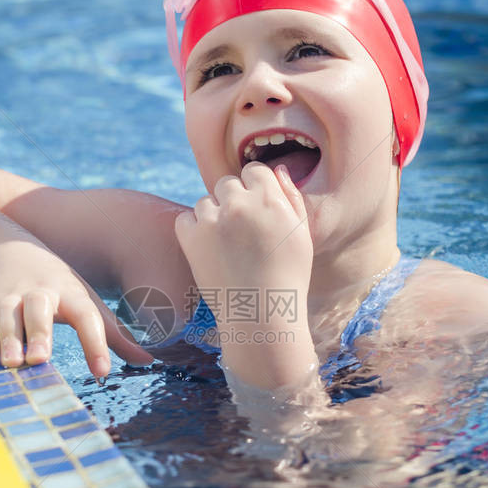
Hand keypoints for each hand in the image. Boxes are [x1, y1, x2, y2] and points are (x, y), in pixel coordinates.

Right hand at [0, 241, 152, 375]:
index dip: (96, 343)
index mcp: (70, 294)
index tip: (102, 371)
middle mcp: (38, 294)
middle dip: (39, 334)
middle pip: (39, 311)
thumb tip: (148, 360)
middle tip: (41, 358)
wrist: (7, 252)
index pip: (87, 316)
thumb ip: (114, 335)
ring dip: (8, 339)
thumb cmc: (57, 287)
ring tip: (12, 363)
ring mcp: (9, 299)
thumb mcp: (87, 303)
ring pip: (7, 318)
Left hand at [174, 163, 316, 389]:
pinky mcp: (192, 238)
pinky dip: (193, 231)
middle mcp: (240, 204)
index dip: (254, 188)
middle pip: (227, 184)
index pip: (254, 171)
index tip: (255, 210)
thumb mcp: (302, 235)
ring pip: (205, 202)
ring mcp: (213, 220)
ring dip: (213, 216)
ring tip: (227, 246)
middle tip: (241, 232)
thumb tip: (277, 170)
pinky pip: (185, 219)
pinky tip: (209, 251)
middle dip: (232, 201)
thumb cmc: (288, 278)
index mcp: (270, 198)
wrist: (261, 316)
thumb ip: (291, 197)